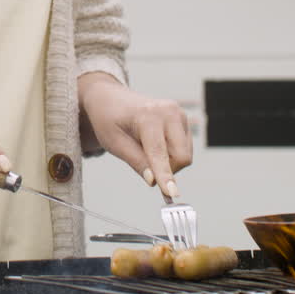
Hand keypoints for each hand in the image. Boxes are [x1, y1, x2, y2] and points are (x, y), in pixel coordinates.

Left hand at [78, 73, 190, 198]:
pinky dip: (172, 154)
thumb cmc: (109, 120)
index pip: (159, 153)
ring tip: (146, 148)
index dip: (165, 176)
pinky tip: (155, 143)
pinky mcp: (183, 119)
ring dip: (169, 162)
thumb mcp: (114, 143)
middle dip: (167, 169)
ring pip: (185, 155)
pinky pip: (185, 149)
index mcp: (148, 116)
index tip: (172, 193)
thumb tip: (153, 181)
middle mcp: (169, 112)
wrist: (111, 99)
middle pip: (182, 157)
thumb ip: (135, 161)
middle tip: (145, 166)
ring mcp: (179, 114)